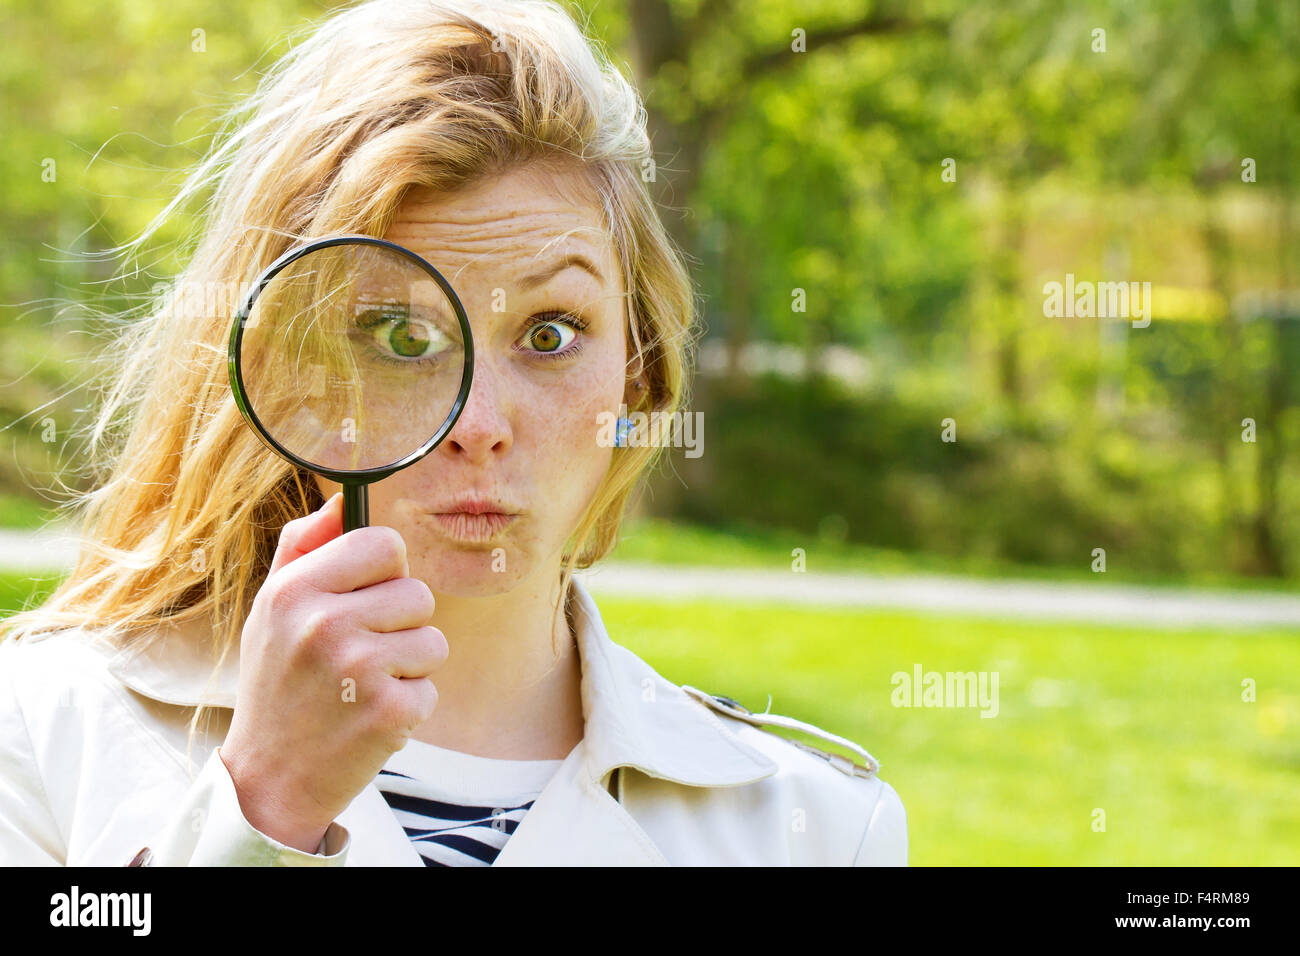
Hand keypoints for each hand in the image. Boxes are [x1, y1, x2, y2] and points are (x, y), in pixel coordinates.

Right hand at [220, 492, 447, 852]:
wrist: (269, 778)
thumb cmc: (276, 684)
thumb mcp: (271, 609)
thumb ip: (304, 548)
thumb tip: (342, 501)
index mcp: (295, 591)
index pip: (383, 543)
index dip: (386, 570)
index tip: (368, 596)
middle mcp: (325, 624)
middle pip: (417, 592)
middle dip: (400, 625)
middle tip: (358, 655)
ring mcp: (358, 668)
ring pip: (432, 640)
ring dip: (409, 667)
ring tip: (362, 687)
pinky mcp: (388, 710)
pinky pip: (430, 686)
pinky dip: (409, 706)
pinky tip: (368, 718)